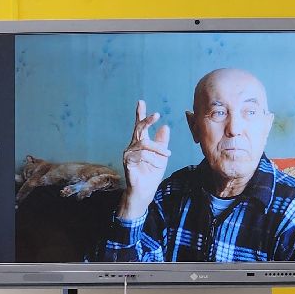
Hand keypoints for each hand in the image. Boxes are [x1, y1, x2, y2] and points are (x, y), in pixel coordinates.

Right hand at [119, 99, 170, 220]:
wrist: (145, 192)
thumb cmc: (151, 175)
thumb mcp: (161, 157)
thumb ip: (162, 143)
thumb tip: (165, 127)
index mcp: (140, 143)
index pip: (140, 126)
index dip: (140, 114)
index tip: (141, 101)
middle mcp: (133, 146)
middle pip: (139, 129)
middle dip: (147, 120)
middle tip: (156, 114)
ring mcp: (129, 154)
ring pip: (144, 144)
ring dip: (157, 149)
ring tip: (166, 154)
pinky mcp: (127, 162)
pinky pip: (140, 155)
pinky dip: (150, 158)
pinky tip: (155, 163)